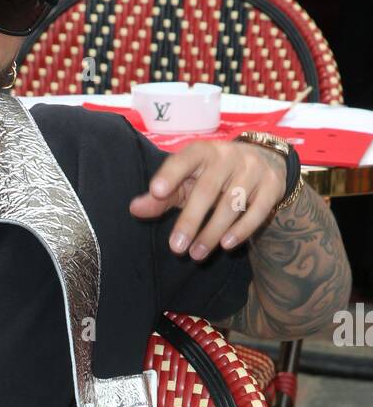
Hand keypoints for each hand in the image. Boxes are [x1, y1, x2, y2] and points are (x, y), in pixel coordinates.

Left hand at [128, 140, 286, 260]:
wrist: (264, 161)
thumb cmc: (212, 176)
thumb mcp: (186, 182)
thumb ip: (162, 196)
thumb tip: (134, 209)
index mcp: (202, 151)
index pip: (185, 159)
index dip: (171, 174)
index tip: (156, 191)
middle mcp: (228, 156)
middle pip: (207, 190)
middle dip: (190, 220)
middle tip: (175, 248)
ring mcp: (253, 169)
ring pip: (232, 204)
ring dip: (212, 233)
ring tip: (196, 255)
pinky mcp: (272, 185)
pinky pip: (257, 211)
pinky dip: (242, 230)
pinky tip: (226, 245)